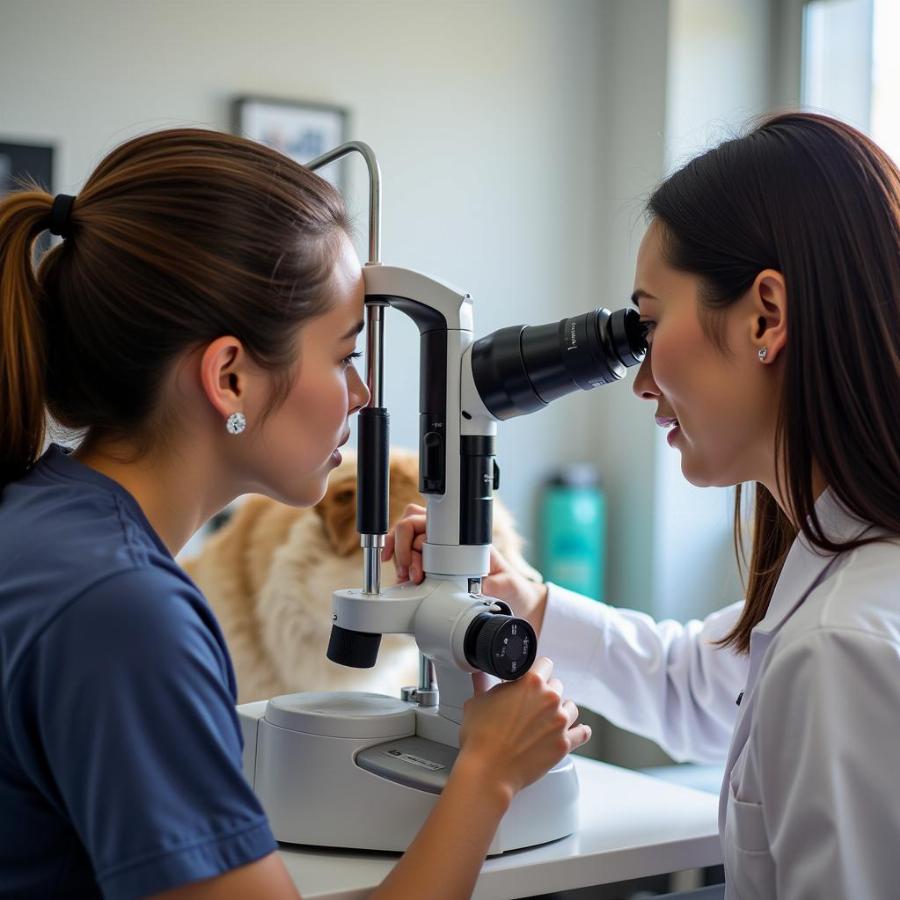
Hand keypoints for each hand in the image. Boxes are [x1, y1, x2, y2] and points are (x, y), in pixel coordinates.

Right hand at [383, 503, 549, 634]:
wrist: (516, 602)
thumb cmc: (512, 589)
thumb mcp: (507, 586)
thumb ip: (493, 585)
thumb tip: (477, 585)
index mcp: (467, 540)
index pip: (432, 523)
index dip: (416, 539)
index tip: (415, 565)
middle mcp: (451, 542)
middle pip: (412, 525)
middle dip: (402, 546)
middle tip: (408, 572)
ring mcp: (441, 553)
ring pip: (407, 539)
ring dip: (399, 555)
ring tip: (405, 577)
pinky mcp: (435, 567)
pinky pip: (410, 557)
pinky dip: (401, 564)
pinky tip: (403, 578)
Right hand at [457, 657, 590, 798]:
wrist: (489, 770)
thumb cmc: (480, 737)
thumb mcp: (477, 702)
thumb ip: (483, 684)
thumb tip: (479, 675)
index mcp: (530, 682)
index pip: (545, 664)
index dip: (537, 670)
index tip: (533, 677)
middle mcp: (550, 699)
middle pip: (557, 685)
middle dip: (545, 692)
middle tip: (533, 704)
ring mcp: (560, 722)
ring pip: (571, 707)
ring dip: (562, 709)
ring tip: (549, 718)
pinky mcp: (564, 744)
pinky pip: (581, 733)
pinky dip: (580, 731)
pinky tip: (579, 730)